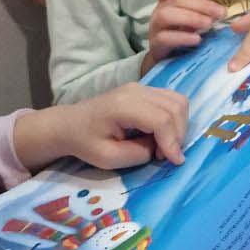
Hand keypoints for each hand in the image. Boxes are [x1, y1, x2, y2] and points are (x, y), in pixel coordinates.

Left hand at [58, 82, 188, 167]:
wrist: (70, 124)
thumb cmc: (85, 142)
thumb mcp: (108, 158)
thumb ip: (138, 154)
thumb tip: (160, 148)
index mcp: (123, 106)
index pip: (161, 119)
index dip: (172, 142)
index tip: (174, 162)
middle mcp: (136, 90)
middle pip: (175, 107)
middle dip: (178, 135)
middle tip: (163, 156)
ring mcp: (141, 87)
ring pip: (178, 101)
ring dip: (179, 126)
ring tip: (163, 145)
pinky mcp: (144, 90)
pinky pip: (171, 100)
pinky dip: (174, 118)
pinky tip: (161, 134)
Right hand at [145, 0, 224, 68]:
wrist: (172, 58)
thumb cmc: (184, 30)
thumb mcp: (194, 12)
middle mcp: (159, 10)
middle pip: (174, 0)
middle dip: (200, 4)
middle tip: (220, 12)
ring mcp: (156, 27)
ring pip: (166, 15)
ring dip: (191, 18)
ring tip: (209, 24)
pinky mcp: (156, 44)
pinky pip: (165, 38)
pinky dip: (183, 37)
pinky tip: (198, 39)